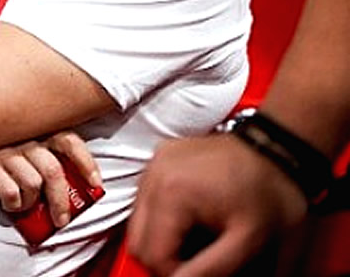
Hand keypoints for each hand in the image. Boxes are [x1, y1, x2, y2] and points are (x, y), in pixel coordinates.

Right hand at [0, 131, 100, 226]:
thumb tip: (64, 181)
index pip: (68, 139)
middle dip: (61, 200)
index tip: (94, 183)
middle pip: (54, 171)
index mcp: (31, 128)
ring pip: (33, 184)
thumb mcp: (13, 139)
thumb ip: (37, 150)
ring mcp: (2, 152)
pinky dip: (13, 204)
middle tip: (61, 218)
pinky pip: (10, 192)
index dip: (85, 162)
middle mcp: (20, 138)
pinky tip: (8, 203)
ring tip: (24, 205)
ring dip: (32, 202)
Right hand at [127, 133, 305, 276]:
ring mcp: (154, 165)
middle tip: (196, 260)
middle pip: (137, 240)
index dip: (174, 273)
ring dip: (162, 238)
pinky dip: (162, 217)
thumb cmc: (268, 190)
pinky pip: (145, 199)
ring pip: (138, 221)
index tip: (197, 272)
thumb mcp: (249, 241)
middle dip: (164, 257)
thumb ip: (212, 268)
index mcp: (172, 194)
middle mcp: (154, 176)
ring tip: (196, 237)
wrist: (275, 149)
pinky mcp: (157, 160)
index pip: (152, 254)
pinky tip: (189, 218)